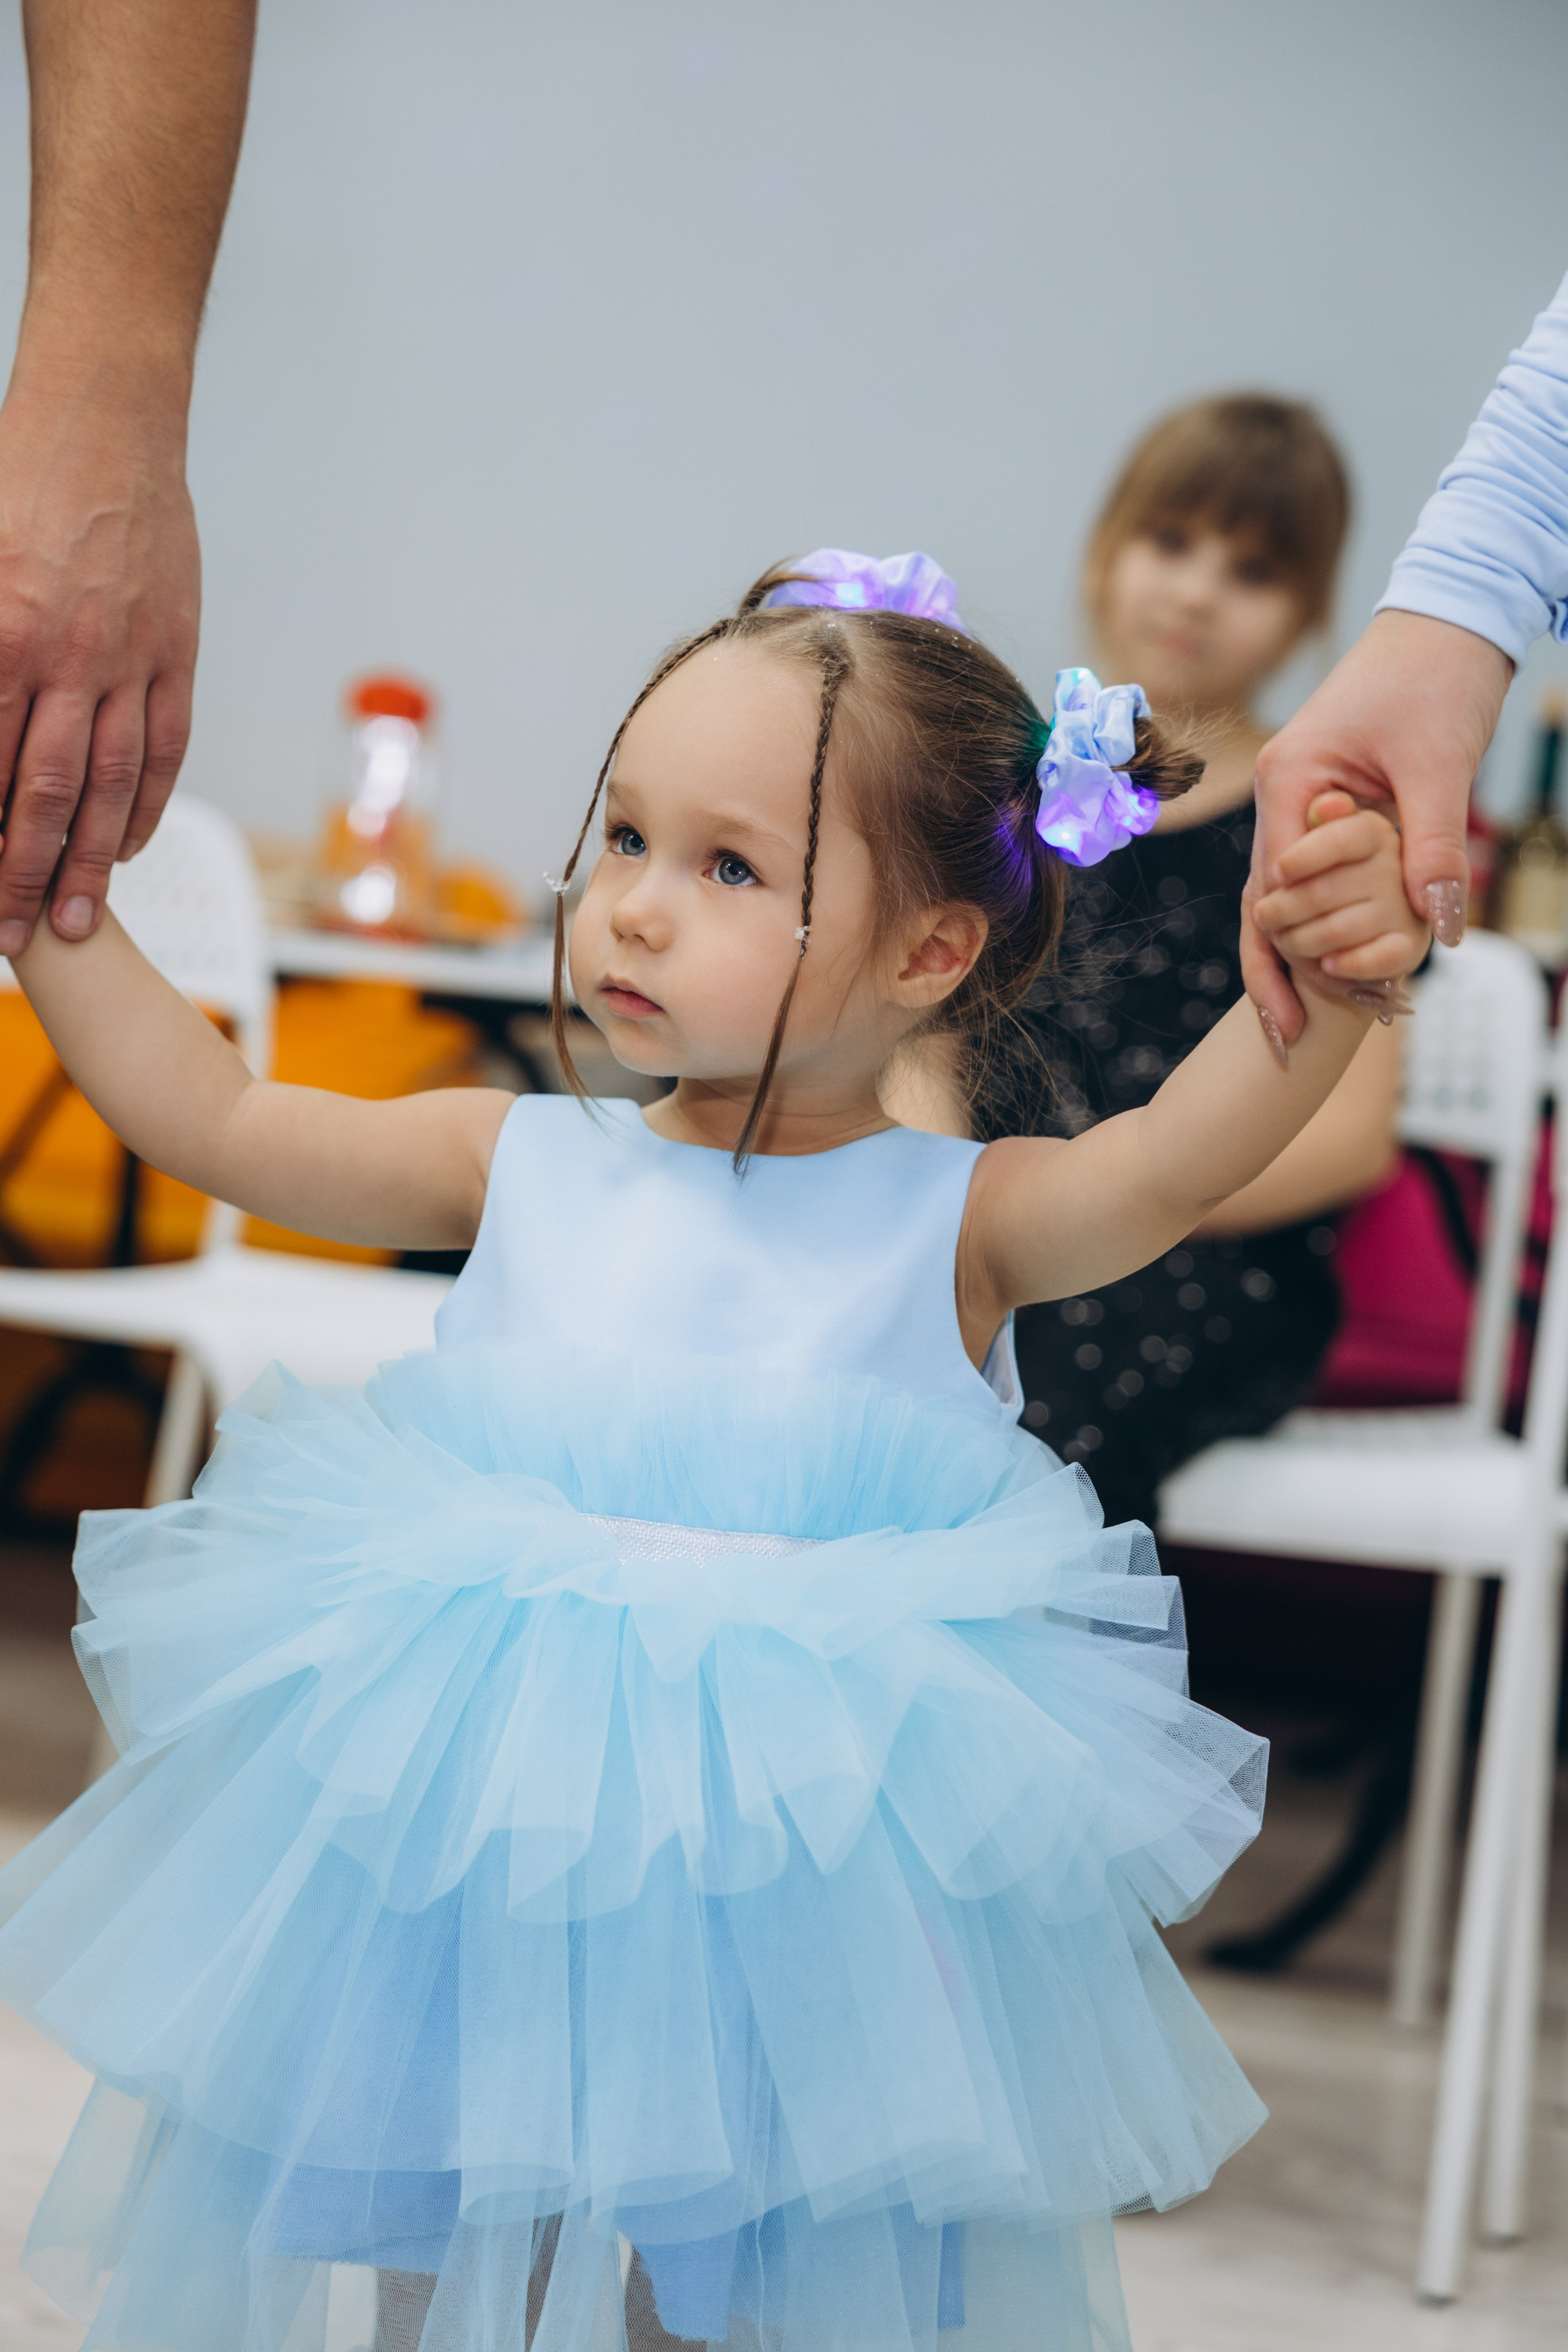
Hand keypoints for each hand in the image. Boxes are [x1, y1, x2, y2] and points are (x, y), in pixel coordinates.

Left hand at [0, 378, 198, 956]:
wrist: (106, 421)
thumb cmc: (17, 481)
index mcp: (3, 635)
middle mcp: (67, 659)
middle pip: (43, 794)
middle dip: (26, 875)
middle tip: (13, 936)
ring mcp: (129, 660)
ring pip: (109, 783)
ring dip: (92, 860)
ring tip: (80, 918)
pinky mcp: (174, 652)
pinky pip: (164, 746)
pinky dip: (147, 802)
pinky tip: (129, 844)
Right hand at [1242, 609, 1511, 1040]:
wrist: (1449, 620)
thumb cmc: (1438, 677)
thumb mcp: (1440, 767)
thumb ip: (1434, 848)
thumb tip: (1436, 931)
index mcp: (1289, 781)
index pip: (1274, 888)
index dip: (1288, 957)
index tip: (1309, 1013)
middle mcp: (1279, 796)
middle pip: (1264, 904)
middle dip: (1279, 973)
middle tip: (1296, 1040)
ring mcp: (1298, 801)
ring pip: (1284, 897)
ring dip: (1300, 956)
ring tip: (1307, 1024)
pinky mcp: (1326, 805)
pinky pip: (1314, 877)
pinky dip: (1325, 921)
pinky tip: (1340, 964)